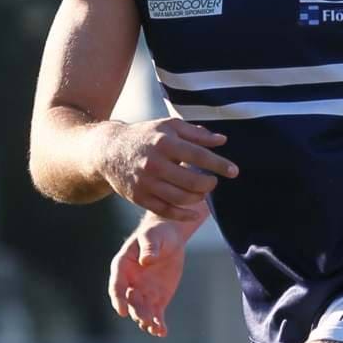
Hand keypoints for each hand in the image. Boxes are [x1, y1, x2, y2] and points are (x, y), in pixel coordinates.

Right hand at [103, 118, 235, 220]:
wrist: (109, 150)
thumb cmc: (146, 136)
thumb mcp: (169, 127)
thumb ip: (197, 134)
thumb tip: (223, 140)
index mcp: (164, 142)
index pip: (198, 155)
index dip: (219, 164)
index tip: (234, 171)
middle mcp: (154, 163)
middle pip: (192, 181)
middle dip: (209, 184)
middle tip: (213, 181)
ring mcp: (146, 182)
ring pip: (180, 198)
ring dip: (198, 198)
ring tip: (203, 191)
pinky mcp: (139, 197)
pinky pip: (166, 211)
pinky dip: (183, 214)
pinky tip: (194, 212)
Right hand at [109, 214, 190, 337]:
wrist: (169, 238)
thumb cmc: (157, 234)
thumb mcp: (153, 237)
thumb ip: (149, 247)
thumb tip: (147, 260)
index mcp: (122, 267)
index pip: (116, 286)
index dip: (118, 299)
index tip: (121, 311)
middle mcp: (130, 283)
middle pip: (130, 302)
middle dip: (136, 312)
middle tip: (145, 321)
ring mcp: (143, 293)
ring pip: (142, 311)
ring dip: (147, 322)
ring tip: (156, 329)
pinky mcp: (156, 299)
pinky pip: (156, 314)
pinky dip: (158, 324)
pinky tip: (162, 332)